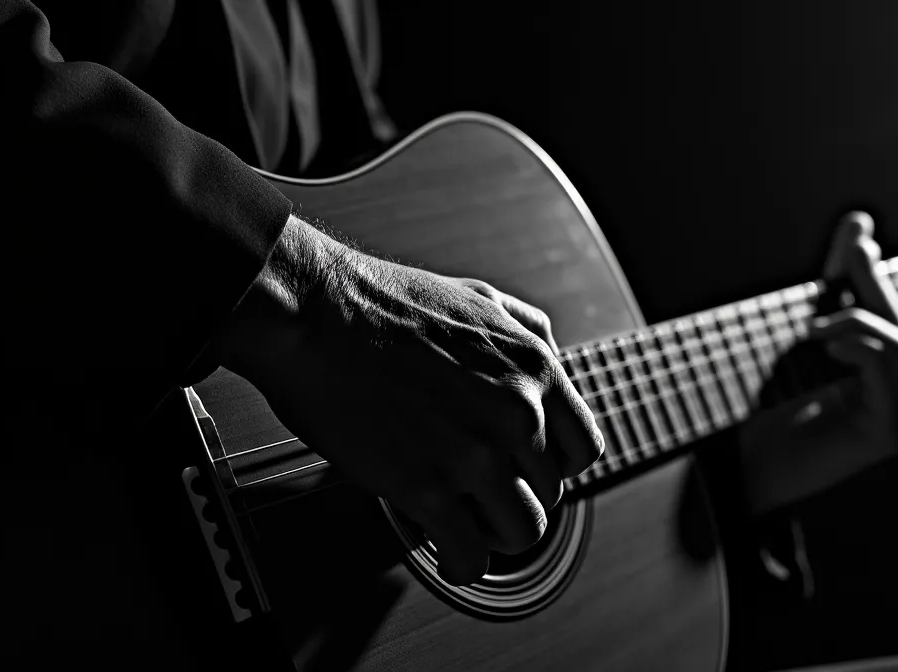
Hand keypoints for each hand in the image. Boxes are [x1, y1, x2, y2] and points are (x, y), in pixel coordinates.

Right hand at [216, 215, 603, 584]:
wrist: (315, 312)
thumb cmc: (382, 303)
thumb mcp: (481, 299)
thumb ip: (527, 331)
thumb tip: (549, 361)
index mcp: (535, 368)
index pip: (582, 448)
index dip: (555, 468)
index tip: (530, 473)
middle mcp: (518, 412)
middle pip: (551, 494)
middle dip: (516, 498)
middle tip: (482, 495)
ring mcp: (476, 453)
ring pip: (522, 531)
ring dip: (494, 536)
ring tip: (467, 526)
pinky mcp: (428, 487)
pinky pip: (470, 554)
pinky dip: (461, 564)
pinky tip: (447, 556)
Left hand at [738, 212, 897, 514]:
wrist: (744, 475)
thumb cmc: (764, 414)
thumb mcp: (792, 341)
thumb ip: (823, 291)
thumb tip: (855, 228)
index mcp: (877, 371)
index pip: (882, 309)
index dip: (870, 270)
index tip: (856, 229)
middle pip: (895, 321)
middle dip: (871, 280)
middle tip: (853, 248)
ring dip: (860, 321)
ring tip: (814, 327)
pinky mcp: (890, 433)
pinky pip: (892, 375)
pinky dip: (863, 350)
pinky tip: (828, 345)